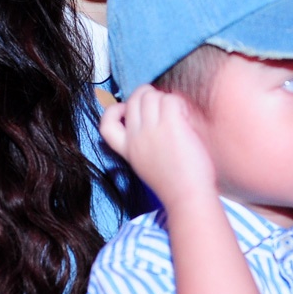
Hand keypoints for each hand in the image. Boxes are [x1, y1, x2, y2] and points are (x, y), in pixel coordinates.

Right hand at [100, 84, 216, 207]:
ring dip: (166, 99)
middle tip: (163, 106)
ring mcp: (151, 130)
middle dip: (148, 96)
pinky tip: (185, 118)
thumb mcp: (146, 165)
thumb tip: (150, 120)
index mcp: (127, 149)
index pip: (105, 124)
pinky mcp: (171, 126)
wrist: (187, 198)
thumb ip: (142, 144)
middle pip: (134, 100)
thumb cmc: (174, 184)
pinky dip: (179, 104)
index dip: (115, 111)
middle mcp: (135, 137)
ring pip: (152, 95)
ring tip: (178, 114)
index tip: (129, 112)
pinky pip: (170, 100)